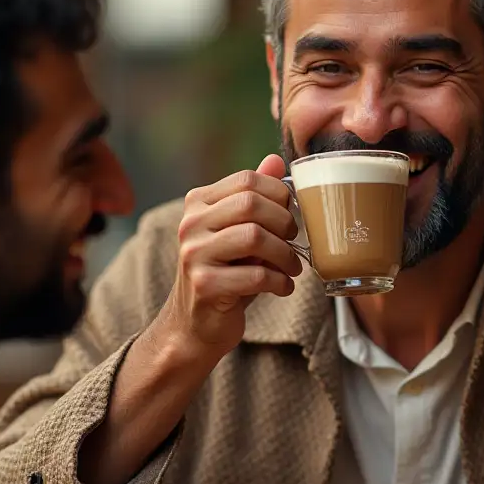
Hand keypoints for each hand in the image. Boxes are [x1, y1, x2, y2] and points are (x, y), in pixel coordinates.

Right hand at [156, 154, 301, 361]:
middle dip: (283, 223)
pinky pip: (254, 275)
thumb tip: (276, 160)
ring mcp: (194, 254)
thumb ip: (255, 196)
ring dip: (285, 255)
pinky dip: (279, 282)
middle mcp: (190, 224)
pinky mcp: (203, 285)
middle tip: (293, 242)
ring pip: (254, 237)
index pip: (246, 179)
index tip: (289, 216)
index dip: (278, 194)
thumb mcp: (240, 230)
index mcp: (198, 203)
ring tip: (292, 267)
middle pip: (250, 204)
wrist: (197, 323)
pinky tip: (283, 287)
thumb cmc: (227, 272)